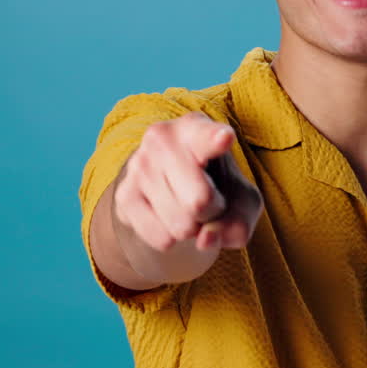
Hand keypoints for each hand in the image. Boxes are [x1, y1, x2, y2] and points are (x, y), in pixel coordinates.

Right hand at [113, 112, 263, 273]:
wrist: (173, 185)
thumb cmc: (218, 185)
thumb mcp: (242, 199)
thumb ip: (239, 221)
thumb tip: (205, 239)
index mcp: (197, 128)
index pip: (206, 136)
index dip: (216, 140)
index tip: (224, 137)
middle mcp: (163, 139)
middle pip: (200, 202)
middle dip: (212, 212)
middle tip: (207, 197)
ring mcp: (138, 166)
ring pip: (181, 225)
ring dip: (192, 227)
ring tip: (187, 204)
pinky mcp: (124, 195)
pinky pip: (161, 238)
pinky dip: (173, 238)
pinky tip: (169, 216)